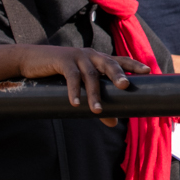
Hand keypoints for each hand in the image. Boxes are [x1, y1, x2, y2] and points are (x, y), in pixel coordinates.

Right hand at [14, 45, 150, 114]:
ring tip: (97, 111)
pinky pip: (71, 76)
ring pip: (90, 75)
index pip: (120, 60)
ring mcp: (77, 56)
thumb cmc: (60, 75)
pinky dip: (74, 91)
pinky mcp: (62, 60)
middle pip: (109, 64)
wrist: (32, 61)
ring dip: (94, 94)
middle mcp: (91, 55)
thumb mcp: (81, 88)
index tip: (148, 71)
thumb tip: (114, 124)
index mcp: (98, 59)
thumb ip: (98, 103)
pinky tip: (75, 104)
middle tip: (125, 86)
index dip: (134, 65)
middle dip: (118, 75)